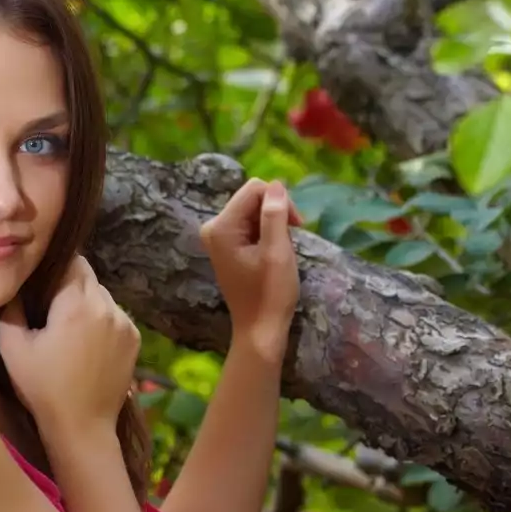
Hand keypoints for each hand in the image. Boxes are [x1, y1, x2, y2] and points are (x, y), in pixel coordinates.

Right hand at [0, 255, 139, 435]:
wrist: (82, 426)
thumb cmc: (42, 388)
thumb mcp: (11, 348)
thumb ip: (10, 308)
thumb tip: (14, 285)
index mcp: (76, 304)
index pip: (70, 261)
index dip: (53, 267)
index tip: (39, 280)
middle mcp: (107, 306)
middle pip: (88, 276)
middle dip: (69, 284)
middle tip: (49, 306)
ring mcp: (126, 322)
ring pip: (102, 295)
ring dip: (86, 302)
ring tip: (69, 327)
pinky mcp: (135, 338)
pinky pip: (115, 315)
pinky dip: (101, 320)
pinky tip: (87, 342)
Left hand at [201, 178, 300, 362]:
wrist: (259, 328)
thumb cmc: (270, 293)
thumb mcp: (277, 251)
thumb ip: (275, 215)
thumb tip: (276, 184)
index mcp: (220, 227)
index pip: (254, 189)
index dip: (280, 200)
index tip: (297, 224)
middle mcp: (213, 228)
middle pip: (252, 198)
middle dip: (276, 212)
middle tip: (291, 237)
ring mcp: (218, 238)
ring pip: (254, 211)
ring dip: (274, 224)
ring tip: (281, 249)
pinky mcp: (227, 246)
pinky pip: (250, 225)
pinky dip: (267, 233)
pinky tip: (273, 251)